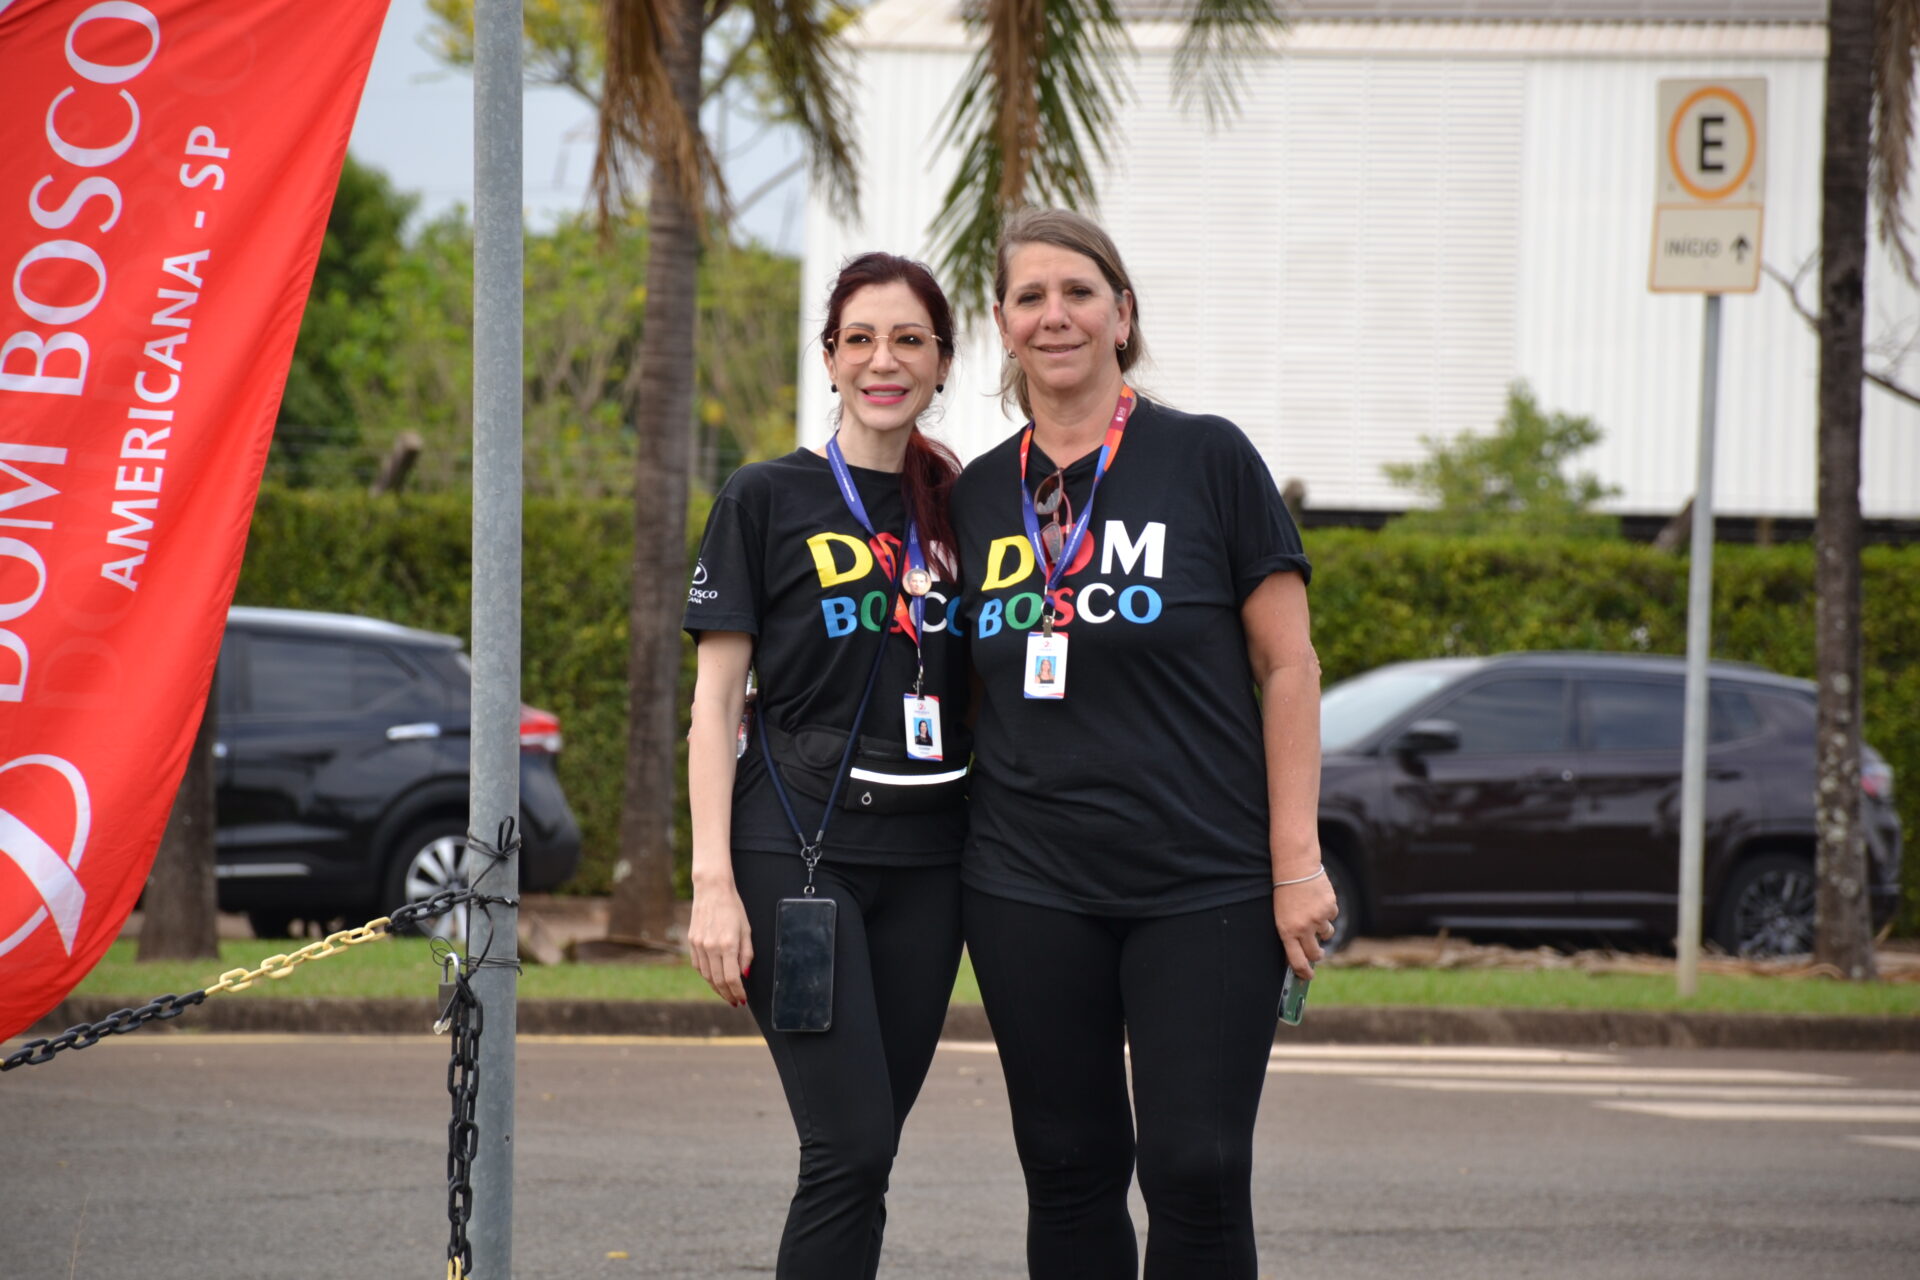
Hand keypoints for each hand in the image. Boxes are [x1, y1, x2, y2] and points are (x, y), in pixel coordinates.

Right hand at [688, 882, 753, 1006]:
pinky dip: (707, 976)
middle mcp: (711, 947)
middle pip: (718, 981)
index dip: (738, 992)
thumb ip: (747, 954)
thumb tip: (745, 975)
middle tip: (735, 1002)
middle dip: (728, 994)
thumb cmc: (733, 907)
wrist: (712, 890)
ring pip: (707, 976)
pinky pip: (698, 966)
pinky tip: (714, 980)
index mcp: (727, 944)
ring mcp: (699, 945)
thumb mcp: (746, 929)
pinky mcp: (692, 942)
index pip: (732, 978)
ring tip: (726, 994)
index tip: (743, 999)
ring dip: (717, 988)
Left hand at [1273, 872, 1338, 980]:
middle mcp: (1303, 928)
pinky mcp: (1330, 908)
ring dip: (1322, 929)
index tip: (1308, 976)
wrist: (1296, 868)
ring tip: (1313, 913)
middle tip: (1317, 951)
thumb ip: (1290, 934)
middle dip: (1317, 954)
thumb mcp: (1281, 916)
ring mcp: (1318, 918)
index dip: (1303, 972)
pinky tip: (1318, 900)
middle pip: (1316, 953)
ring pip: (1327, 934)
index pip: (1297, 960)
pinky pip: (1333, 917)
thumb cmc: (1285, 893)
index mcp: (1286, 931)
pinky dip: (1327, 912)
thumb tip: (1300, 955)